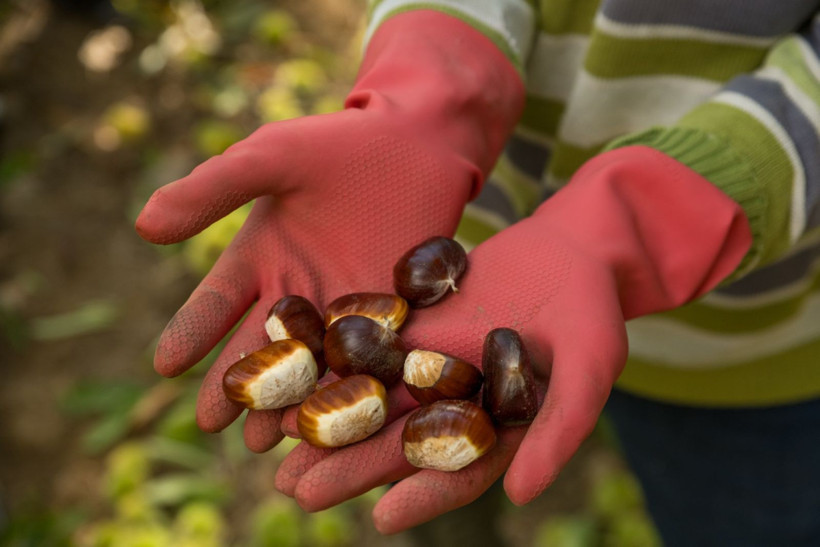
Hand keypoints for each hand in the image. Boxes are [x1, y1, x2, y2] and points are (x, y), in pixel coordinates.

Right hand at [134, 11, 523, 451]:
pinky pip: (366, 359)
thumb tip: (143, 227)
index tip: (166, 364)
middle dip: (236, 384)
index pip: (217, 304)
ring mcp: (344, 309)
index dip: (191, 332)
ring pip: (310, 365)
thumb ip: (213, 190)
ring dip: (288, 400)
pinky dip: (350, 389)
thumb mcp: (270, 159)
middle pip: (260, 347)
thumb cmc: (338, 143)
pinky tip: (339, 419)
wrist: (416, 142)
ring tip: (267, 437)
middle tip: (213, 422)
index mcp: (261, 258)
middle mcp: (297, 292)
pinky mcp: (391, 316)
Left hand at [275, 146, 752, 531]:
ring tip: (275, 444)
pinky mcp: (412, 327)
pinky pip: (368, 345)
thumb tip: (520, 496)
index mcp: (499, 429)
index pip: (459, 472)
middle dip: (351, 467)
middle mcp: (457, 405)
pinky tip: (294, 371)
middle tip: (299, 492)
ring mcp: (431, 365)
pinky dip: (333, 361)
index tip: (381, 518)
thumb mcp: (590, 366)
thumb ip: (558, 429)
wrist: (570, 247)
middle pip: (400, 442)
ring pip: (373, 398)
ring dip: (328, 422)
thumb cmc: (591, 311)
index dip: (423, 496)